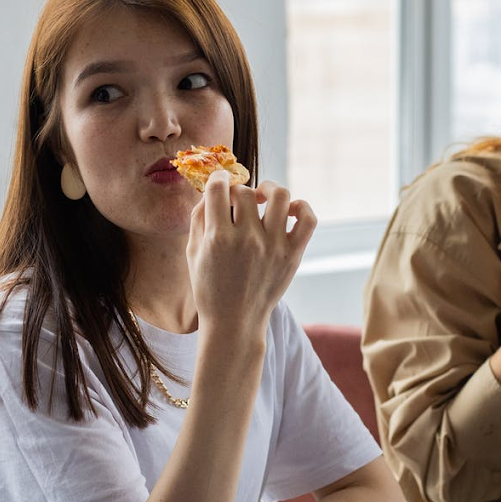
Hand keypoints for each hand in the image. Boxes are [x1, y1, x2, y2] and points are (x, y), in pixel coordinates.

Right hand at [187, 171, 315, 337]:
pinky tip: (288, 212)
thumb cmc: (210, 288)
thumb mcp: (193, 253)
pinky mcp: (292, 256)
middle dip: (240, 192)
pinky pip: (307, 218)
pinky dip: (301, 207)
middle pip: (247, 193)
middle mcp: (247, 240)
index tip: (220, 184)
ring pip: (280, 196)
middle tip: (238, 204)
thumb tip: (211, 189)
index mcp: (218, 238)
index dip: (218, 180)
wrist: (234, 322)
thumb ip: (198, 218)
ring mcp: (273, 247)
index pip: (220, 188)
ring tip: (263, 198)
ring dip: (270, 190)